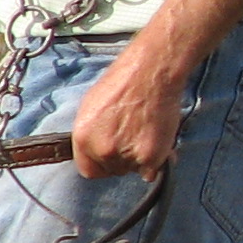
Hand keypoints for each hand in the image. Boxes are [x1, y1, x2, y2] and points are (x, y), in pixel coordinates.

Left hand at [70, 38, 188, 179]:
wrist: (151, 72)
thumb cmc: (124, 81)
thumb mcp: (92, 107)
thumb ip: (94, 134)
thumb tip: (98, 150)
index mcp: (83, 138)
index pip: (89, 170)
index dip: (102, 164)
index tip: (112, 158)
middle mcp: (102, 150)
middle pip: (114, 170)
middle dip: (124, 159)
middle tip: (135, 137)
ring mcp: (127, 156)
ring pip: (134, 170)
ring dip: (141, 159)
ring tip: (148, 134)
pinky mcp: (150, 157)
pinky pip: (153, 170)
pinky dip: (158, 160)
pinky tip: (159, 140)